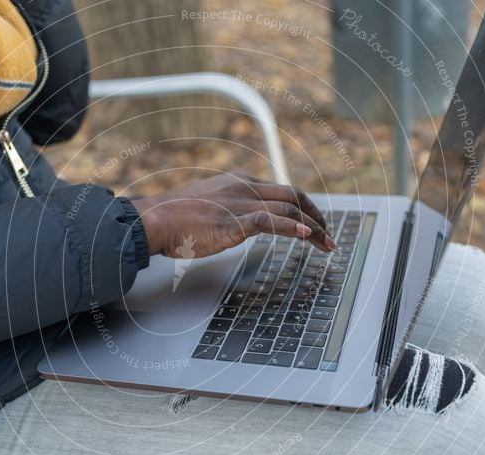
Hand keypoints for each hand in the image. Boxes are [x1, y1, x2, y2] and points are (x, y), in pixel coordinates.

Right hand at [130, 171, 334, 257]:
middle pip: (293, 195)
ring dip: (312, 227)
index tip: (314, 222)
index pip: (281, 190)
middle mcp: (245, 187)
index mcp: (239, 181)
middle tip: (329, 235)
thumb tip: (240, 224)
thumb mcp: (209, 206)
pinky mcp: (234, 220)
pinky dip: (292, 227)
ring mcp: (240, 202)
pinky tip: (306, 235)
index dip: (304, 206)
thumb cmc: (175, 219)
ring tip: (326, 243)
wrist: (155, 220)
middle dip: (317, 215)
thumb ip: (230, 210)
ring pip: (288, 208)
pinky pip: (271, 221)